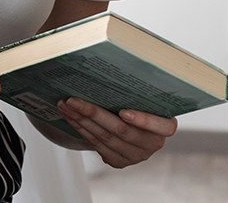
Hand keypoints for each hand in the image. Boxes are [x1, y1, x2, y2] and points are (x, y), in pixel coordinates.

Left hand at [56, 98, 176, 167]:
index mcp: (163, 127)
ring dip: (80, 119)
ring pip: (104, 137)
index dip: (143, 120)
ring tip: (64, 104)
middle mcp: (151, 144)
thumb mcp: (139, 97)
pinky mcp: (118, 161)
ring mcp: (134, 155)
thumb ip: (133, 92)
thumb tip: (110, 67)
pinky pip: (96, 144)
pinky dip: (80, 128)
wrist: (127, 122)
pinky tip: (69, 116)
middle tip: (72, 99)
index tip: (123, 112)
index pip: (162, 127)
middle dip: (93, 113)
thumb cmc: (133, 103)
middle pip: (122, 130)